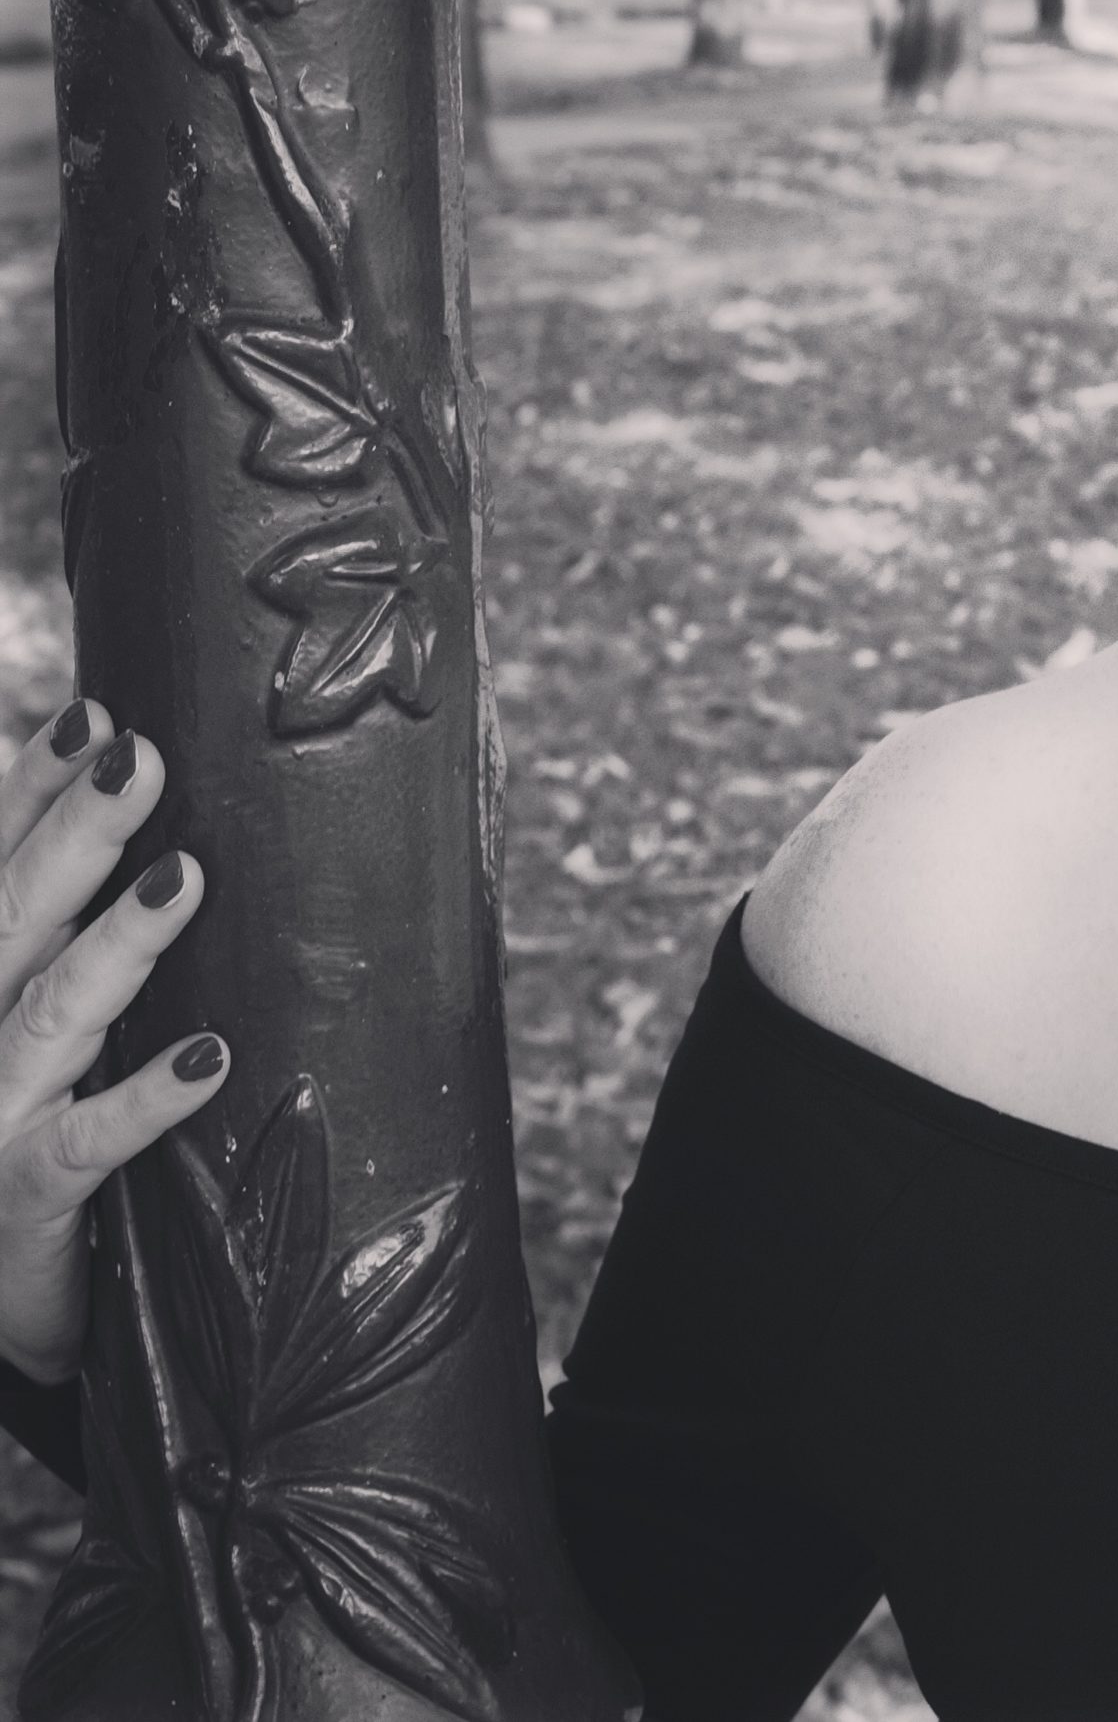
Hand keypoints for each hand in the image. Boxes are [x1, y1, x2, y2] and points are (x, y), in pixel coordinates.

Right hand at [0, 699, 228, 1386]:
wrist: (1, 1290)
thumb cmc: (26, 1142)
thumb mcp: (33, 1028)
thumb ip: (67, 939)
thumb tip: (152, 832)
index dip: (28, 789)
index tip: (94, 713)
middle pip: (12, 918)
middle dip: (71, 832)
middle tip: (136, 755)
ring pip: (51, 1014)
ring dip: (119, 944)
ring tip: (186, 877)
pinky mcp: (21, 1201)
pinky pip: (86, 1142)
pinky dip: (147, 1098)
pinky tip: (210, 1058)